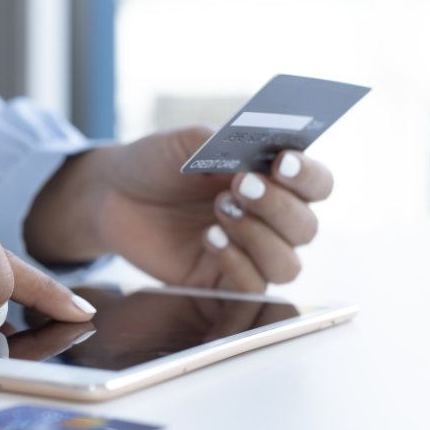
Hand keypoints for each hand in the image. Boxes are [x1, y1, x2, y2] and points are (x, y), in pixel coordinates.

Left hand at [26, 127, 332, 291]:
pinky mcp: (221, 280)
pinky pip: (251, 287)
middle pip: (306, 227)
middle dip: (277, 206)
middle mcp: (268, 219)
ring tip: (219, 210)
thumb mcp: (186, 142)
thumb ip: (222, 142)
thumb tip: (256, 151)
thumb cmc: (156, 163)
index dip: (309, 176)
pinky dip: (237, 263)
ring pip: (287, 265)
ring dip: (259, 239)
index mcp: (271, 179)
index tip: (283, 161)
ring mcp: (247, 252)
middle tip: (238, 185)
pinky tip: (209, 238)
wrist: (113, 194)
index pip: (317, 184)